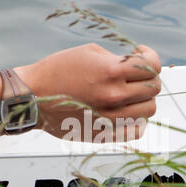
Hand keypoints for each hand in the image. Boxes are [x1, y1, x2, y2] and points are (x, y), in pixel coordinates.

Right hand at [19, 43, 161, 141]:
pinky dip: (136, 119)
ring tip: (128, 92)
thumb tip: (136, 65)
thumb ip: (117, 59)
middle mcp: (115, 96)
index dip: (150, 56)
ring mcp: (111, 118)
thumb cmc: (56, 70)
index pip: (152, 65)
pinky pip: (137, 129)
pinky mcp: (105, 133)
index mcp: (111, 72)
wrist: (32, 96)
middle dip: (146, 77)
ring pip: (149, 110)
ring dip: (143, 98)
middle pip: (153, 88)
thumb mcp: (88, 52)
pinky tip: (124, 109)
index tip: (140, 53)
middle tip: (133, 73)